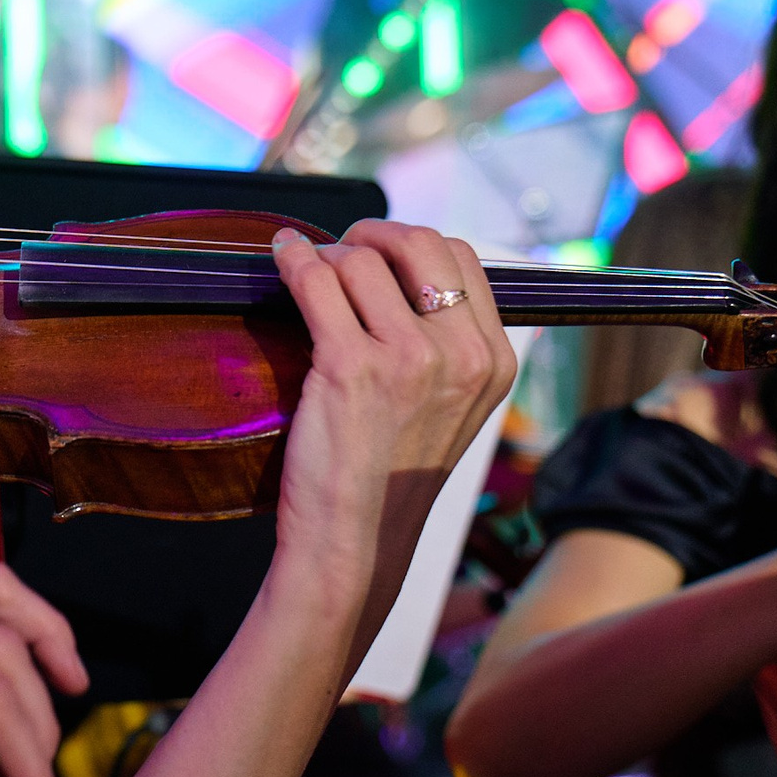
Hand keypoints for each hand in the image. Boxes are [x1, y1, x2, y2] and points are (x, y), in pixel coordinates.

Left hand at [268, 221, 515, 624]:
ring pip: (361, 261)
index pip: (461, 258)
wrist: (356, 541)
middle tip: (341, 249)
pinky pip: (317, 283)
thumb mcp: (449, 410)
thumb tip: (398, 274)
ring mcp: (408, 359)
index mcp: (493, 361)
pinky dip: (294, 260)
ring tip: (307, 274)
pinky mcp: (351, 367)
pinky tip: (282, 257)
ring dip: (327, 256)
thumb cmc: (389, 477)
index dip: (412, 244)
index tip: (378, 254)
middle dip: (373, 234)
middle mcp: (460, 355)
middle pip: (420, 243)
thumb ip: (444, 346)